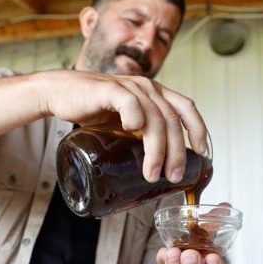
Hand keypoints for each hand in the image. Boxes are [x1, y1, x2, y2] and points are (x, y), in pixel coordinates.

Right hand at [37, 69, 207, 182]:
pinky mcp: (109, 89)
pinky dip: (135, 117)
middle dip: (176, 152)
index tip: (202, 154)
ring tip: (152, 173)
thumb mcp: (125, 120)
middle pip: (171, 120)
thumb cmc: (94, 108)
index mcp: (155, 93)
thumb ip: (142, 132)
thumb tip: (159, 164)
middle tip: (173, 176)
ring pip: (154, 118)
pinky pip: (129, 102)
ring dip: (157, 149)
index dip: (198, 129)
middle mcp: (147, 88)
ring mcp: (129, 87)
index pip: (186, 108)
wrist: (60, 93)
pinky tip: (132, 132)